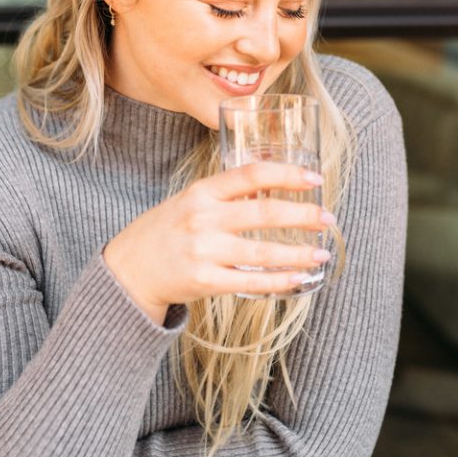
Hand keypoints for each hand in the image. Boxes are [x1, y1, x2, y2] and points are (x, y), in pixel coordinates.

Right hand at [103, 161, 331, 322]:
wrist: (129, 269)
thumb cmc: (165, 231)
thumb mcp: (188, 200)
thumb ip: (224, 194)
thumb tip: (273, 186)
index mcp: (202, 192)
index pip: (251, 174)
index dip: (286, 174)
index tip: (314, 180)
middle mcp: (203, 219)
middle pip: (263, 213)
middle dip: (302, 215)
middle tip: (328, 218)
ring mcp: (204, 251)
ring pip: (262, 252)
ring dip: (298, 253)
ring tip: (321, 253)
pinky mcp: (205, 281)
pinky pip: (251, 282)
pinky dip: (279, 281)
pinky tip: (299, 278)